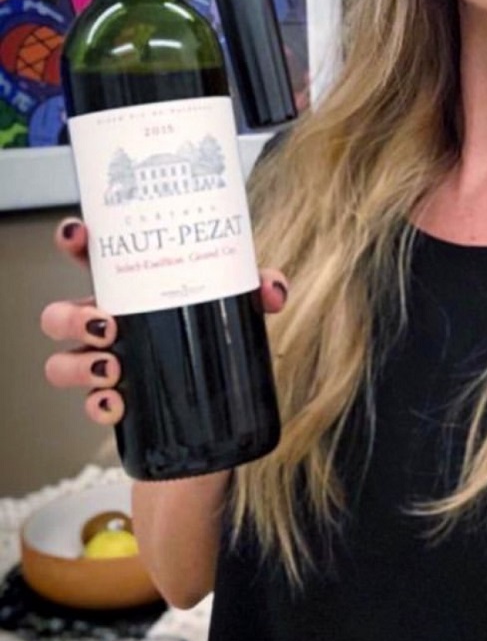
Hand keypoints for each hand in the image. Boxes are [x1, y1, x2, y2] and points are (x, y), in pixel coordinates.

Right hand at [41, 217, 288, 425]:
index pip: (89, 255)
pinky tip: (117, 404)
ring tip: (113, 369)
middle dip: (71, 318)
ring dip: (77, 364)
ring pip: (61, 362)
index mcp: (128, 284)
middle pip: (60, 314)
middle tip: (108, 326)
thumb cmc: (216, 325)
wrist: (225, 393)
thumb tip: (273, 290)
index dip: (72, 240)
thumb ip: (257, 286)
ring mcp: (105, 362)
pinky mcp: (114, 399)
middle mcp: (107, 321)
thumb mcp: (237, 299)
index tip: (78, 235)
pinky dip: (98, 405)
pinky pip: (90, 403)